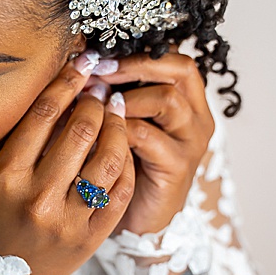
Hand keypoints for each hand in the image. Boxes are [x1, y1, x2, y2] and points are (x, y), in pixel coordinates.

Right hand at [0, 52, 134, 274]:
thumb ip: (23, 146)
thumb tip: (61, 100)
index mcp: (6, 177)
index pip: (43, 115)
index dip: (67, 83)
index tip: (81, 65)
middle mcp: (37, 197)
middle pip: (81, 131)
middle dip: (96, 102)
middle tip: (101, 91)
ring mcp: (66, 220)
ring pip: (109, 159)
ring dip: (118, 128)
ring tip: (117, 115)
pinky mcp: (90, 238)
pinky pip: (120, 192)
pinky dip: (126, 164)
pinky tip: (123, 149)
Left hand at [91, 52, 213, 234]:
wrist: (134, 220)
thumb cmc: (122, 167)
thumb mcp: (120, 126)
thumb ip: (113, 97)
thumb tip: (80, 66)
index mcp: (185, 101)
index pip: (174, 59)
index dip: (137, 54)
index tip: (98, 57)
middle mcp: (195, 117)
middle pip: (179, 71)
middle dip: (132, 67)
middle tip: (96, 73)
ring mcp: (190, 142)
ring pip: (166, 100)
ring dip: (124, 98)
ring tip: (94, 105)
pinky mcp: (177, 167)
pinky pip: (147, 137)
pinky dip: (118, 131)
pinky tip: (95, 136)